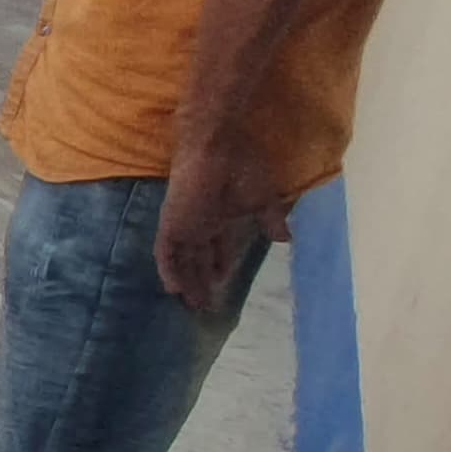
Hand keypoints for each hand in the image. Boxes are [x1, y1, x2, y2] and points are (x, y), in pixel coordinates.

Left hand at [155, 131, 288, 315]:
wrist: (222, 145)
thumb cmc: (245, 167)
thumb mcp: (264, 198)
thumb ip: (271, 219)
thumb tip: (286, 239)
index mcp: (219, 216)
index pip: (217, 247)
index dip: (219, 266)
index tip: (223, 285)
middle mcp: (200, 221)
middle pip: (197, 258)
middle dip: (201, 281)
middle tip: (206, 306)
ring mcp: (184, 222)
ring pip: (181, 259)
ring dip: (187, 282)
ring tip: (194, 304)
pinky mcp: (171, 221)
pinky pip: (165, 251)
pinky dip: (169, 270)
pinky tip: (175, 289)